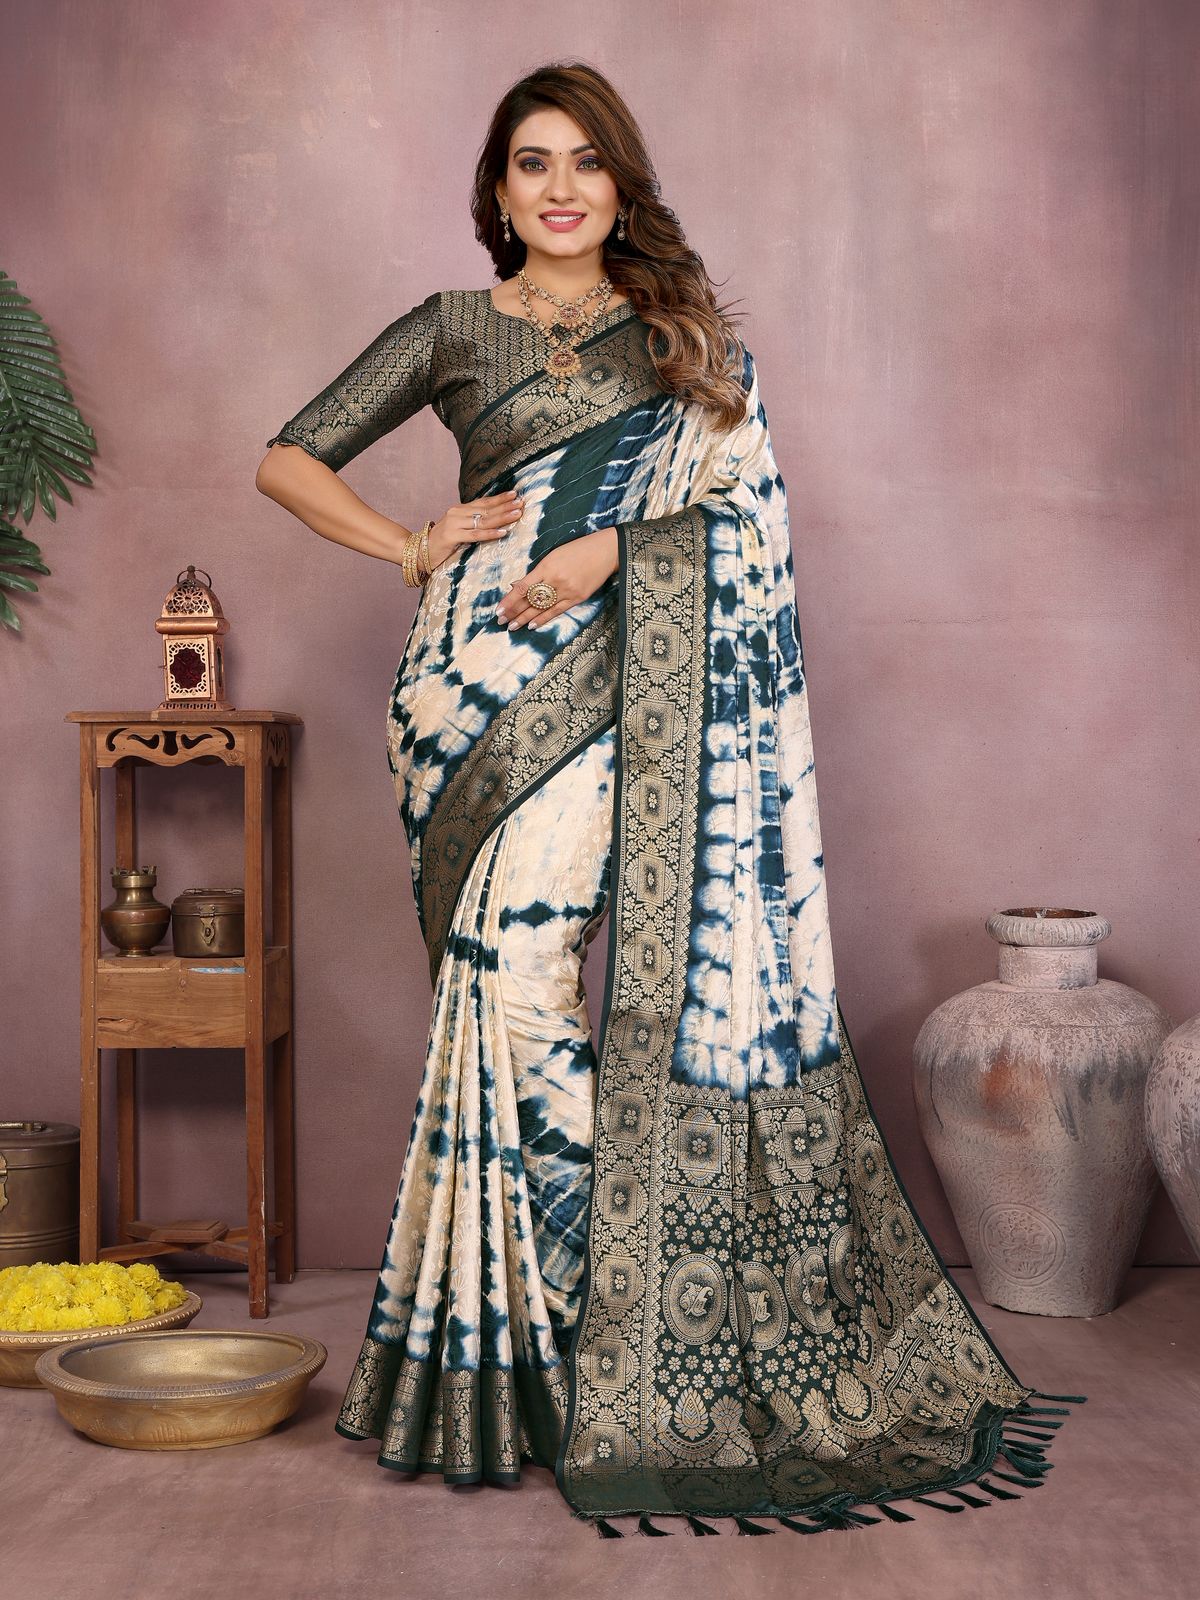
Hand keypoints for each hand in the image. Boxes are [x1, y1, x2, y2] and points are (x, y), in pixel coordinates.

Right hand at [421, 489, 525, 570]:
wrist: (419, 551)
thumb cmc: (441, 542)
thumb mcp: (457, 528)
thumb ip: (471, 523)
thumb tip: (492, 520)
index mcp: (460, 509)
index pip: (483, 502)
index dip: (500, 499)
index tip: (515, 494)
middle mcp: (457, 513)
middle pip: (486, 509)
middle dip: (505, 506)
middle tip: (521, 502)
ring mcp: (454, 524)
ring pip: (483, 520)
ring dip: (502, 517)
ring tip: (517, 514)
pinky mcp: (451, 536)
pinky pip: (475, 535)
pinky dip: (490, 533)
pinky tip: (503, 532)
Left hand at [498, 527, 618, 630]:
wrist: (605, 552)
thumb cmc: (577, 550)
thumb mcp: (553, 555)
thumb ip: (537, 572)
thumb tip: (518, 585)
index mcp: (546, 566)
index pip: (522, 588)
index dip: (509, 601)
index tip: (498, 610)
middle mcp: (555, 580)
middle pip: (529, 600)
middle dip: (513, 612)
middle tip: (501, 622)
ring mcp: (567, 591)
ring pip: (541, 608)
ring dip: (525, 618)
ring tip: (512, 627)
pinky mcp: (577, 598)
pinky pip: (556, 611)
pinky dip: (543, 619)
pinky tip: (532, 625)